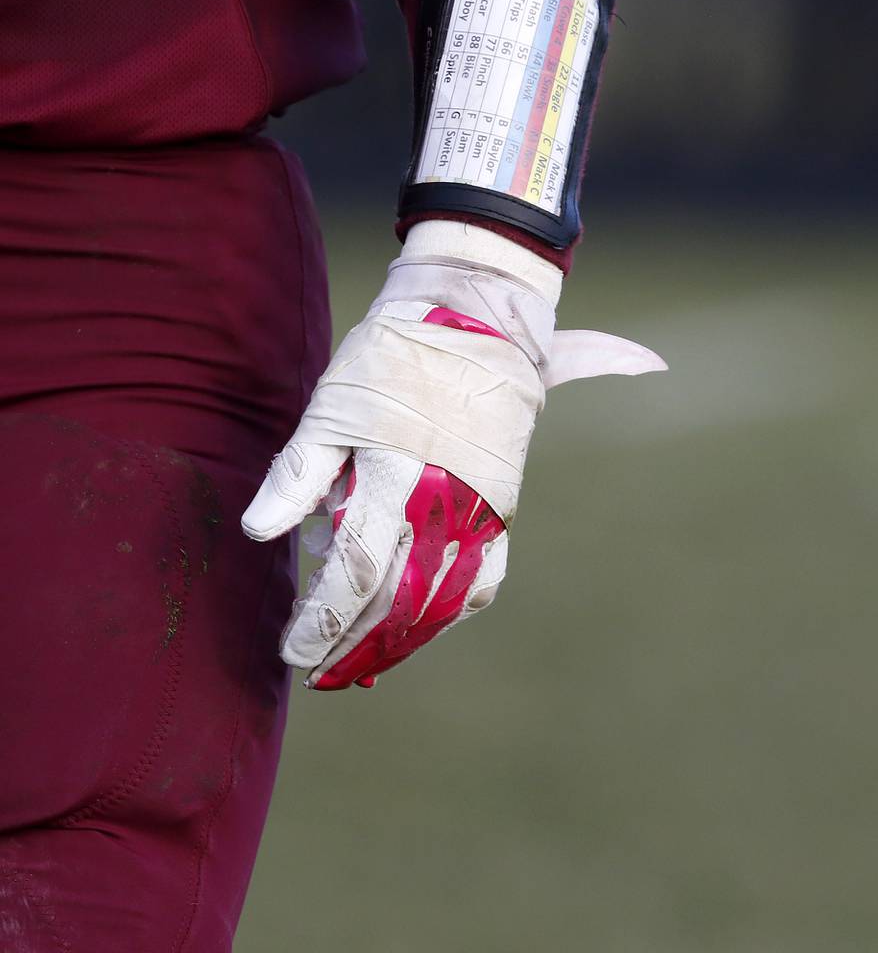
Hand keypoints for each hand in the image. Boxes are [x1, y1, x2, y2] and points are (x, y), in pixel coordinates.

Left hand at [241, 223, 663, 689]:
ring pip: (444, 602)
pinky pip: (481, 581)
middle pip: (400, 601)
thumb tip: (261, 533)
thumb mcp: (333, 406)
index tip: (295, 650)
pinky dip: (448, 614)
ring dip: (401, 641)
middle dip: (355, 644)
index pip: (360, 573)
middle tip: (320, 672)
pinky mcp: (502, 509)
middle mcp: (449, 502)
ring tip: (363, 663)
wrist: (480, 320)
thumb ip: (299, 475)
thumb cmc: (394, 357)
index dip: (325, 620)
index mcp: (401, 475)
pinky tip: (420, 626)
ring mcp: (483, 510)